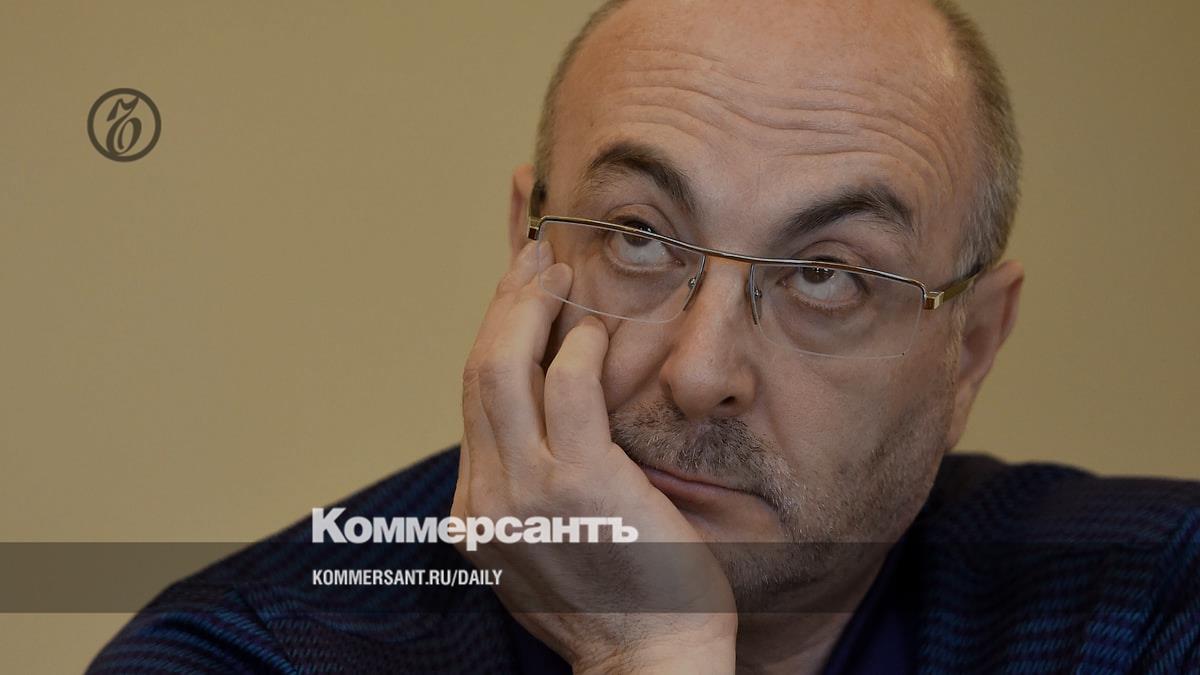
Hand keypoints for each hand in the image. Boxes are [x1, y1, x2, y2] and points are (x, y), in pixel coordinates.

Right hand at [452, 240, 736, 672]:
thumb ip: (529, 496)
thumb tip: (536, 436)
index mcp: (477, 515)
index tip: (511, 295)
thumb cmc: (620, 606)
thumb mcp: (547, 553)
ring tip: (557, 270)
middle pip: (476, 372)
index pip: (473, 402)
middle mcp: (487, 500)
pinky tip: (597, 330)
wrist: (652, 664)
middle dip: (502, 303)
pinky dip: (578, 346)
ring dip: (529, 306)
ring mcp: (526, 492)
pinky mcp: (581, 484)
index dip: (489, 335)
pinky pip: (568, 387)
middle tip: (533, 256)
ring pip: (502, 367)